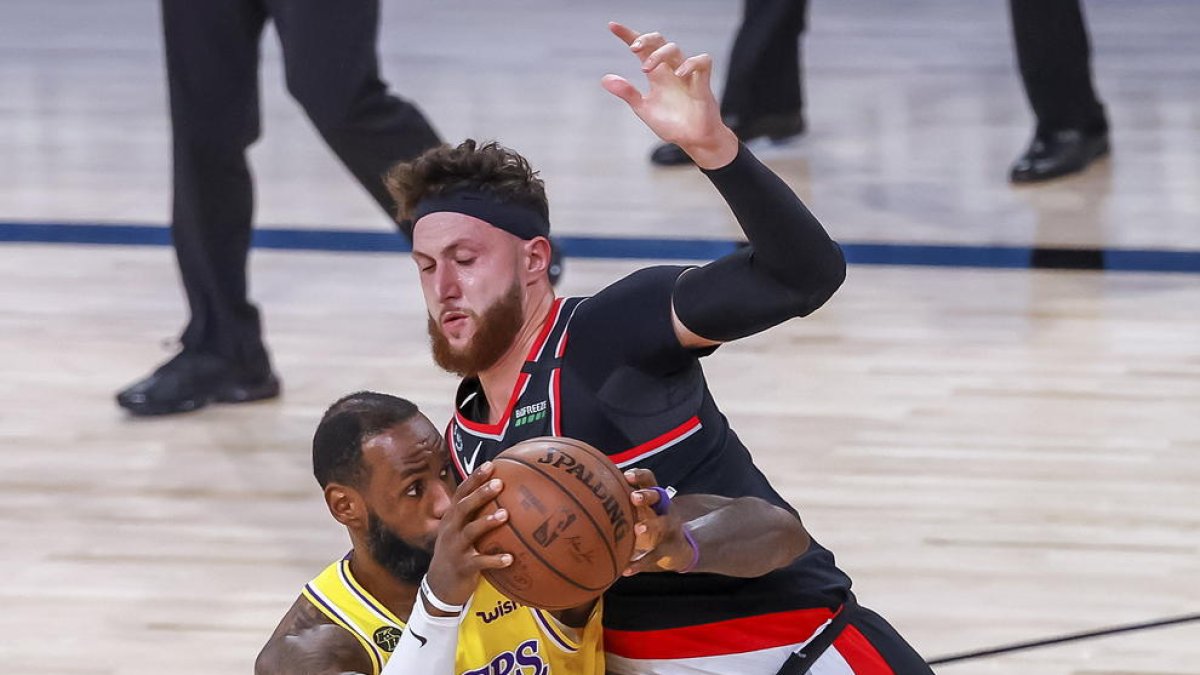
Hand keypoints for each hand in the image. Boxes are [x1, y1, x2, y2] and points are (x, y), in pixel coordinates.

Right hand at [424, 462, 511, 606]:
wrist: (440, 585)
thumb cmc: (456, 551)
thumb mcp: (459, 530)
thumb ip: (474, 513)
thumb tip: (501, 493)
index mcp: (452, 518)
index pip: (461, 493)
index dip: (474, 478)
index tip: (490, 464)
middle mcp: (451, 530)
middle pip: (464, 507)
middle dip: (480, 494)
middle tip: (499, 483)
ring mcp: (455, 548)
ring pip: (470, 531)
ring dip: (487, 522)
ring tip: (505, 514)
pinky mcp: (463, 567)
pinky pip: (480, 562)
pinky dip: (495, 560)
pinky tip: (510, 558)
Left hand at [601, 22, 738, 168]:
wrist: (693, 140)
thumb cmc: (672, 124)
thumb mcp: (644, 108)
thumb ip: (627, 92)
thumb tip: (605, 79)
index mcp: (656, 75)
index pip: (642, 48)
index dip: (628, 35)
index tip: (612, 26)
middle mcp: (670, 70)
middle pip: (659, 41)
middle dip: (645, 39)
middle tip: (633, 49)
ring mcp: (687, 75)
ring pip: (675, 48)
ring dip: (659, 54)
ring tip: (646, 69)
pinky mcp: (702, 82)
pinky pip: (703, 61)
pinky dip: (690, 63)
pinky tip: (678, 74)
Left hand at [621, 468, 695, 575]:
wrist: (677, 549)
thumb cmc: (649, 522)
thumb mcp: (641, 509)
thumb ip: (621, 499)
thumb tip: (586, 492)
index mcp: (655, 497)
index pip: (649, 480)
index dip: (640, 476)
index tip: (627, 475)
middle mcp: (664, 509)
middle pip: (658, 496)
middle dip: (646, 495)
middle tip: (634, 498)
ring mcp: (669, 529)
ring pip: (663, 524)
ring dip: (651, 525)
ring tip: (638, 529)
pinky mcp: (667, 550)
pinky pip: (653, 556)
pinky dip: (639, 563)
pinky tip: (626, 570)